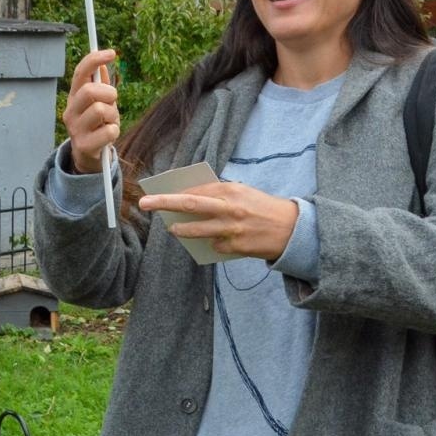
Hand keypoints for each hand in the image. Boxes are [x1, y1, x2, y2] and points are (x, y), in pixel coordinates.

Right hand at [62, 48, 119, 173]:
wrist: (89, 156)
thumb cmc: (97, 124)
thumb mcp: (99, 102)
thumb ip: (100, 85)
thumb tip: (103, 64)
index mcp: (74, 97)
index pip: (81, 73)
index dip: (95, 60)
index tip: (112, 53)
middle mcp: (70, 111)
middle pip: (89, 91)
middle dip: (108, 93)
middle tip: (112, 101)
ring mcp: (75, 129)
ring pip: (100, 110)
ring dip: (113, 115)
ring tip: (110, 122)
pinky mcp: (84, 145)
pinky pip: (109, 131)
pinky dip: (114, 131)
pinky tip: (108, 135)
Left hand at [137, 182, 299, 261]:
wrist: (291, 229)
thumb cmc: (261, 207)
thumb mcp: (242, 193)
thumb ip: (218, 195)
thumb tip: (188, 199)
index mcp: (231, 189)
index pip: (196, 188)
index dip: (176, 191)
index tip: (158, 192)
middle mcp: (229, 207)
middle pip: (190, 204)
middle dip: (164, 203)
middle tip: (145, 203)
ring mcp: (232, 229)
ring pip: (197, 230)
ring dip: (181, 230)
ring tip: (172, 229)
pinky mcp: (236, 247)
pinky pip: (215, 246)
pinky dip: (212, 243)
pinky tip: (218, 241)